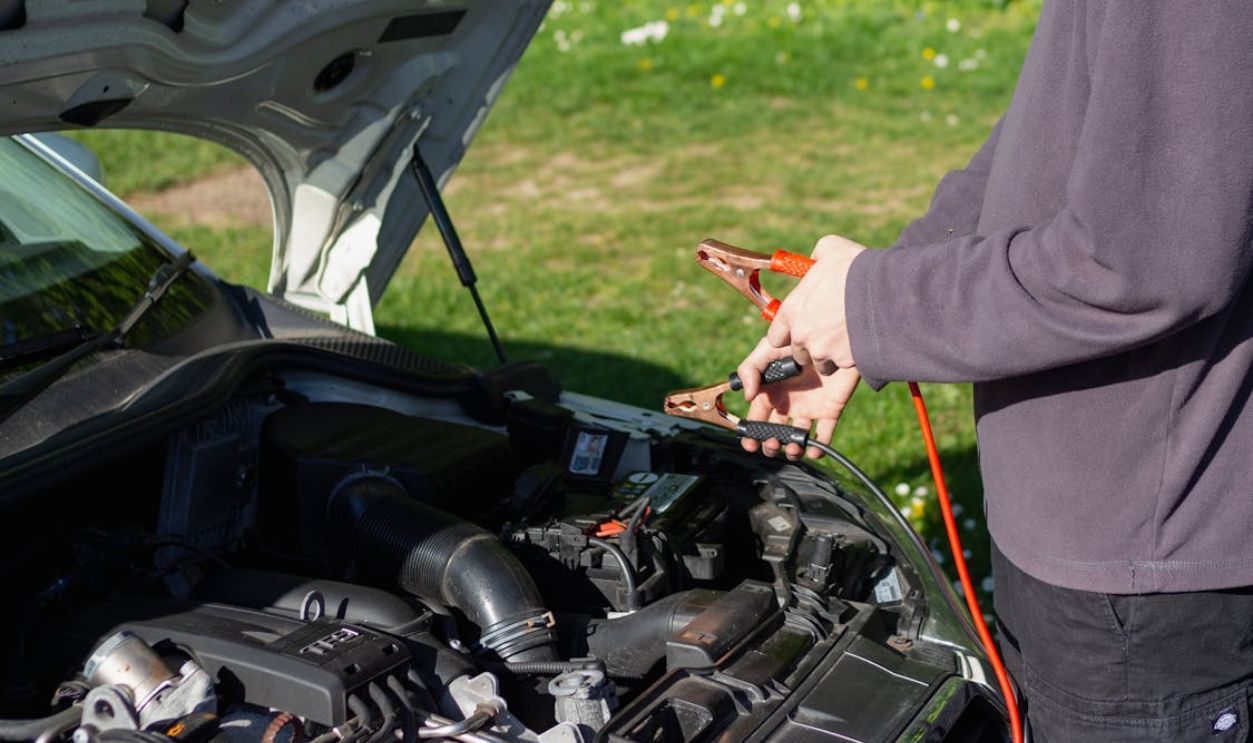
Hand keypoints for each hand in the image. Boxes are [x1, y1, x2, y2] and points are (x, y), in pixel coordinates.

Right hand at [736, 337, 860, 459]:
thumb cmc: (798, 338)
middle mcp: (788, 403)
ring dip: (792, 449)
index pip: (757, 418)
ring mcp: (809, 408)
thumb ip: (750, 369)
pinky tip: (813, 449)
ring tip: (793, 447)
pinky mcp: (830, 410)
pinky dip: (819, 447)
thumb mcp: (768, 348)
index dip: (752, 433)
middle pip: (775, 432)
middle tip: (773, 444)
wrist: (833, 335)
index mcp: (771, 391)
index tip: (750, 443)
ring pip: (797, 437)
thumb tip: (747, 396)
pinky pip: (824, 434)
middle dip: (771, 444)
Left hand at [767, 235, 866, 372]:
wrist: (888, 291)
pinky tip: (861, 341)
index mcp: (793, 310)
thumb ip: (816, 258)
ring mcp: (823, 351)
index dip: (787, 333)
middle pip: (798, 352)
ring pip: (821, 363)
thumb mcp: (830, 249)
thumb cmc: (856, 267)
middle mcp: (803, 335)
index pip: (775, 336)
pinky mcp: (845, 361)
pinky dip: (850, 357)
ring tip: (846, 337)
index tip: (799, 328)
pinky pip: (843, 365)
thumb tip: (814, 262)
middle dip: (810, 345)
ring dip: (829, 355)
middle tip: (827, 331)